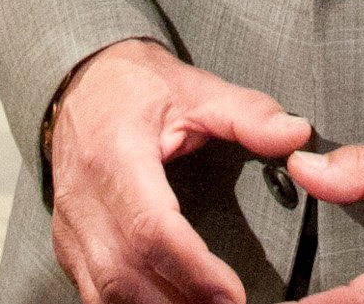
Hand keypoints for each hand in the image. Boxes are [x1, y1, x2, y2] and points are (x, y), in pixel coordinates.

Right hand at [48, 38, 313, 303]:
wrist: (81, 83)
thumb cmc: (139, 88)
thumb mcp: (198, 89)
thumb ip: (248, 114)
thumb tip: (296, 134)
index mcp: (116, 154)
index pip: (150, 227)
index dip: (191, 268)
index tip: (232, 293)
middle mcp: (84, 197)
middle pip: (123, 273)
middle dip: (178, 302)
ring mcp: (70, 225)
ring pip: (103, 292)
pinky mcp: (68, 244)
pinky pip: (94, 292)